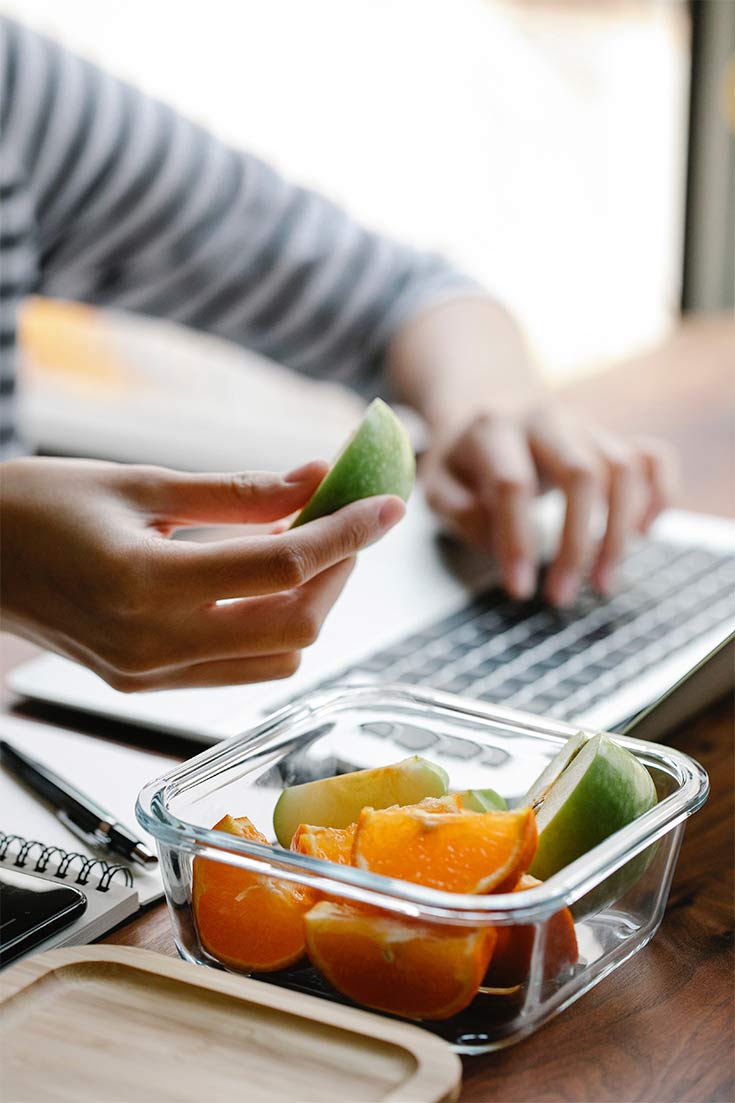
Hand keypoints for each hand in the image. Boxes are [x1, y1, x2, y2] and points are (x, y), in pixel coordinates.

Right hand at [0, 457, 404, 690]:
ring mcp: (148, 674)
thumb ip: (239, 491)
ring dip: (309, 606)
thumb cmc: (39, 506)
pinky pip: (237, 670)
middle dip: (338, 575)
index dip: (348, 533)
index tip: (387, 505)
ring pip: (275, 660)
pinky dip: (270, 630)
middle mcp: (152, 643)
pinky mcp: (144, 684)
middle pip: (295, 629)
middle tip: (348, 525)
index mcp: (145, 581)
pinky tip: (265, 585)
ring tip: (307, 551)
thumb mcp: (140, 482)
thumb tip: (318, 479)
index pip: (283, 565)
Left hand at [422, 404, 675, 604]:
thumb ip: (459, 513)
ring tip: (602, 584)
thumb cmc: (461, 459)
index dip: (517, 540)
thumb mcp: (436, 483)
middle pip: (581, 474)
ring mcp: (585, 425)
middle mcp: (546, 419)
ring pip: (623, 470)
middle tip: (562, 596)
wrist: (485, 404)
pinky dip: (660, 495)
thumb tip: (502, 543)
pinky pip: (653, 459)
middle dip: (576, 544)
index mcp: (494, 429)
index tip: (520, 589)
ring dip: (619, 534)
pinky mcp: (612, 436)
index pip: (512, 485)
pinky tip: (645, 532)